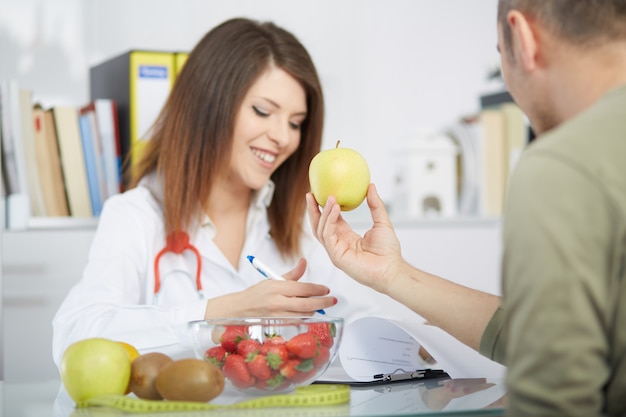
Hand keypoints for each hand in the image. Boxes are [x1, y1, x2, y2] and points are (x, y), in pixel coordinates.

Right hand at [204, 258, 334, 317]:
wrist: (238, 310)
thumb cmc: (257, 294)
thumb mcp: (273, 280)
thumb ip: (292, 274)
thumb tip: (304, 262)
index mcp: (276, 287)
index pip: (303, 288)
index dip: (318, 289)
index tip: (326, 290)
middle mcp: (277, 302)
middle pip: (307, 304)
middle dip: (323, 303)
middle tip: (332, 301)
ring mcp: (277, 316)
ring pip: (303, 314)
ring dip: (314, 310)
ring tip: (319, 305)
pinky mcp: (277, 326)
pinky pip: (296, 321)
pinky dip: (305, 317)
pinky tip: (308, 313)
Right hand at [306, 183, 403, 292]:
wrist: (391, 269)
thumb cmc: (388, 252)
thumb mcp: (382, 222)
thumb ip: (375, 205)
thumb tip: (371, 186)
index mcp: (346, 238)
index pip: (330, 221)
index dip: (324, 208)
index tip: (320, 194)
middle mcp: (338, 244)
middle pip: (319, 226)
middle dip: (313, 210)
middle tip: (311, 194)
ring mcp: (336, 251)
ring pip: (322, 230)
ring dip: (324, 212)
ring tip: (330, 198)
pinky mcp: (336, 256)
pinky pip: (328, 236)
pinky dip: (330, 221)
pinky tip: (335, 209)